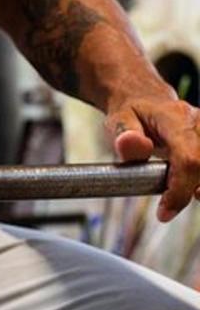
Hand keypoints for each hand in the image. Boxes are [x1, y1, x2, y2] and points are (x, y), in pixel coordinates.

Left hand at [106, 96, 199, 222]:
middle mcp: (198, 123)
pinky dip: (198, 180)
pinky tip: (188, 188)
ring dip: (197, 186)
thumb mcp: (117, 119)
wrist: (144, 98)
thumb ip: (124, 133)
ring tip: (175, 195)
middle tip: (166, 208)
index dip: (180, 189)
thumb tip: (133, 147)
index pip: (188, 159)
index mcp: (175, 118)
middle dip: (189, 192)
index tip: (164, 212)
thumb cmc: (131, 111)